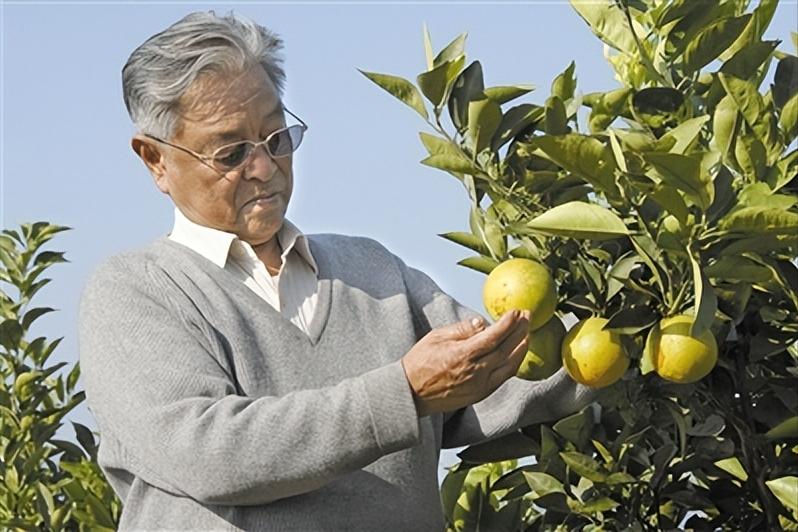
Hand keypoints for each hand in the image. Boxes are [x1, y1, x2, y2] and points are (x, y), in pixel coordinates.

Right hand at [400, 310, 529, 416]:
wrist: (411, 394)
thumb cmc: (420, 363)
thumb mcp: (436, 338)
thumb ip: (462, 329)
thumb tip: (482, 322)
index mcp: (463, 355)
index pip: (493, 336)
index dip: (508, 323)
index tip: (517, 312)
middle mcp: (475, 372)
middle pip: (506, 349)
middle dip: (520, 331)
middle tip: (527, 316)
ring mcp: (480, 385)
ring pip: (509, 365)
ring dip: (521, 348)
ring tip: (528, 333)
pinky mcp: (481, 394)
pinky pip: (503, 377)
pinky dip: (513, 363)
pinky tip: (517, 353)